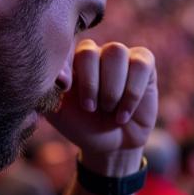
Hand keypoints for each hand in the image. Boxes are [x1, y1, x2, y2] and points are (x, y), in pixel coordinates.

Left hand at [46, 40, 156, 175]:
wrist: (112, 145)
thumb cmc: (82, 126)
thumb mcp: (58, 113)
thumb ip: (49, 92)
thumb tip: (58, 77)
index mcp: (71, 61)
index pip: (64, 49)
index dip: (65, 67)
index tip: (65, 89)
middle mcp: (95, 54)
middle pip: (90, 51)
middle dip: (90, 84)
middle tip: (90, 108)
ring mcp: (121, 56)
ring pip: (116, 53)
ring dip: (111, 89)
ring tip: (109, 110)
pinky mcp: (144, 64)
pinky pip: (140, 66)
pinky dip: (132, 93)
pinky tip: (124, 114)